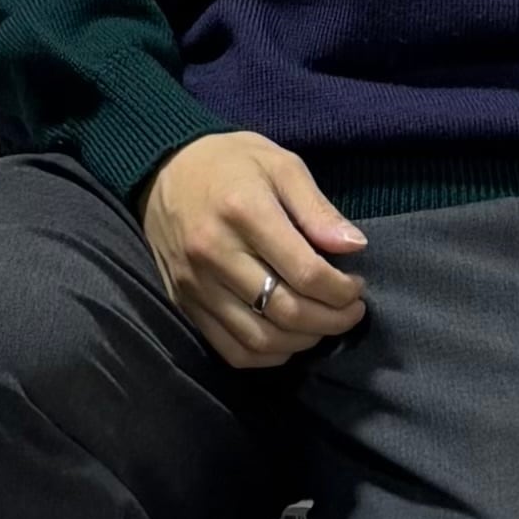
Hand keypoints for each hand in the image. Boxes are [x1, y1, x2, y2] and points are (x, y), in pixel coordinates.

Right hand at [139, 132, 367, 368]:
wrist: (162, 170)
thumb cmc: (230, 162)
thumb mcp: (281, 165)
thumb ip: (318, 209)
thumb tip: (355, 247)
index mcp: (244, 212)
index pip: (305, 272)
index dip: (342, 290)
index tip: (357, 286)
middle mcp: (215, 254)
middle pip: (285, 311)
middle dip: (332, 320)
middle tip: (351, 311)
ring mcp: (196, 284)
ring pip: (260, 339)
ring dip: (303, 341)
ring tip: (324, 324)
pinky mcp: (184, 302)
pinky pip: (231, 349)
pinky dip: (267, 355)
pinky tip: (288, 339)